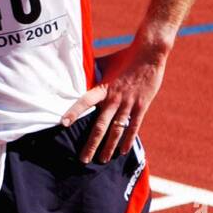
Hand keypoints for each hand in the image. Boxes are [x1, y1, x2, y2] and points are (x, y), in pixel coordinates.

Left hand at [61, 41, 167, 162]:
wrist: (149, 53)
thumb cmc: (125, 56)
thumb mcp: (105, 62)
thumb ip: (92, 70)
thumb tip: (77, 69)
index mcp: (103, 88)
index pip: (84, 102)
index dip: (74, 112)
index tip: (63, 123)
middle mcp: (114, 99)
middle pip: (100, 126)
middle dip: (91, 144)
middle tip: (83, 159)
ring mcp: (128, 104)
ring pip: (116, 130)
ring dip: (108, 147)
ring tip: (102, 159)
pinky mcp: (141, 106)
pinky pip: (133, 127)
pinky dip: (128, 140)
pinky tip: (122, 151)